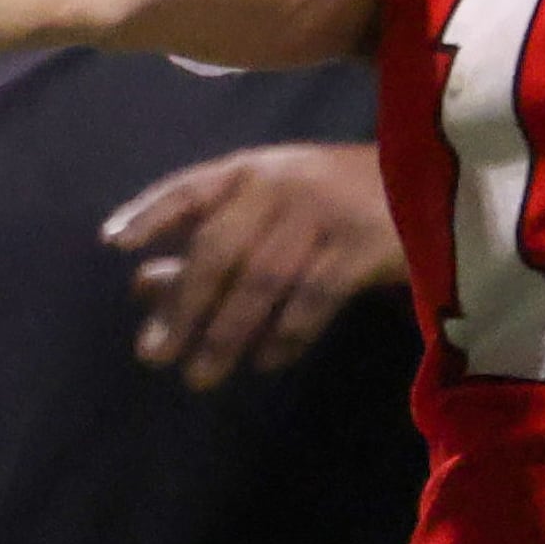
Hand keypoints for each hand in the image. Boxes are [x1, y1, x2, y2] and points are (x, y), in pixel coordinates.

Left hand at [106, 143, 404, 390]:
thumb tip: (141, 284)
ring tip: (200, 374)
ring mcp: (324, 213)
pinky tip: (265, 362)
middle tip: (155, 353)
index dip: (151, 213)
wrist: (430, 183)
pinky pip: (314, 297)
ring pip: (263, 279)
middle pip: (221, 247)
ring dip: (227, 331)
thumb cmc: (333, 198)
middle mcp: (281, 185)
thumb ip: (208, 239)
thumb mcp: (270, 205)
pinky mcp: (363, 246)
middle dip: (184, 303)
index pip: (190, 188)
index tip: (114, 245)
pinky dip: (287, 333)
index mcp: (252, 169)